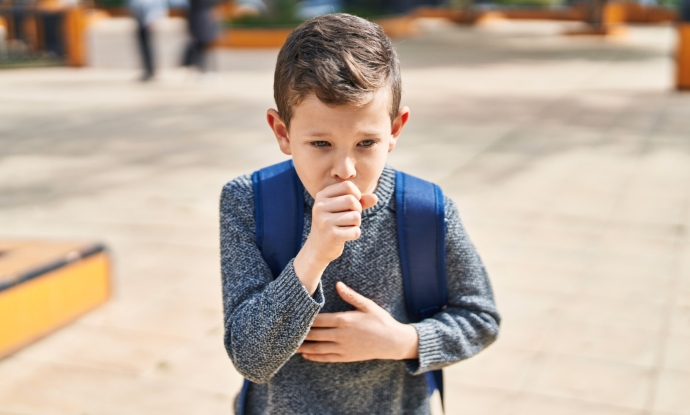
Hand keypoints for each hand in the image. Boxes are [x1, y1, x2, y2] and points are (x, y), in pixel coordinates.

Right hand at [294, 182, 376, 294]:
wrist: (318, 248)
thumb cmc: (333, 224)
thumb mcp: (343, 209)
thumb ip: (359, 201)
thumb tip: (375, 198)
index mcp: (321, 196)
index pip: (347, 186)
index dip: (356, 195)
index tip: (351, 205)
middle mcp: (320, 207)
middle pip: (352, 200)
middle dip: (357, 210)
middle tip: (351, 218)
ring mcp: (324, 221)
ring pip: (355, 216)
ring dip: (356, 223)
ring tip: (346, 227)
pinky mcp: (332, 236)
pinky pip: (355, 231)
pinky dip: (354, 234)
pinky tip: (345, 236)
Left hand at [296, 282, 418, 362]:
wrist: (393, 342)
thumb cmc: (381, 320)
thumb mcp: (367, 305)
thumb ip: (350, 296)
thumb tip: (337, 284)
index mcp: (344, 320)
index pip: (319, 320)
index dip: (305, 319)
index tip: (292, 317)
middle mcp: (341, 335)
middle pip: (314, 335)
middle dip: (299, 334)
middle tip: (284, 333)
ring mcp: (343, 348)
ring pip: (318, 348)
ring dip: (303, 348)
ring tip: (289, 346)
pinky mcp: (346, 357)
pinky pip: (327, 358)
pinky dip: (315, 357)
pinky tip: (306, 355)